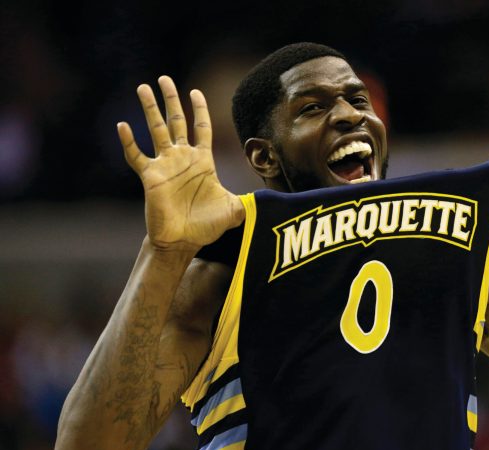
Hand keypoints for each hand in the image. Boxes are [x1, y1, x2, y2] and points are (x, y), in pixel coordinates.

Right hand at [117, 76, 243, 252]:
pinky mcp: (150, 177)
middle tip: (164, 78)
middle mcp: (182, 158)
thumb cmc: (207, 226)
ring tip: (142, 87)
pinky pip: (137, 156)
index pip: (202, 128)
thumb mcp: (235, 211)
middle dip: (171, 99)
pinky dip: (129, 142)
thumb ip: (252, 201)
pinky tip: (122, 125)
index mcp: (203, 161)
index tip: (195, 91)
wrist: (183, 241)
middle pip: (176, 121)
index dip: (199, 110)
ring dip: (150, 109)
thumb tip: (275, 202)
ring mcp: (165, 166)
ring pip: (156, 130)